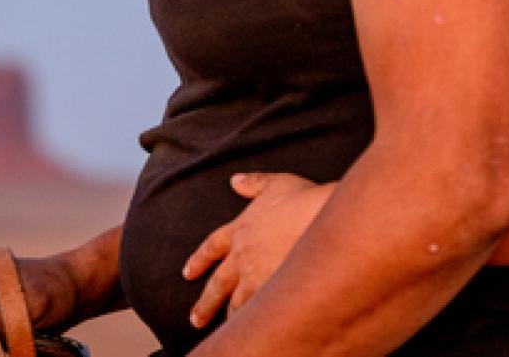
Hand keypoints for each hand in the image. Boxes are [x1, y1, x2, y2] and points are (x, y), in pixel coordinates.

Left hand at [181, 172, 334, 328]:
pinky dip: (252, 320)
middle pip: (217, 284)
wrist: (320, 220)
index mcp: (240, 230)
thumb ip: (253, 183)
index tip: (188, 272)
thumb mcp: (275, 184)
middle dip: (206, 302)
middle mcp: (242, 257)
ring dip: (230, 315)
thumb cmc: (300, 200)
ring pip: (236, 302)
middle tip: (196, 317)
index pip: (211, 248)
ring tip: (226, 325)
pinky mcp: (273, 291)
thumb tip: (236, 181)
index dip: (199, 260)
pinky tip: (251, 327)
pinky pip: (257, 311)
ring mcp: (257, 277)